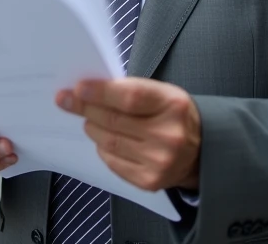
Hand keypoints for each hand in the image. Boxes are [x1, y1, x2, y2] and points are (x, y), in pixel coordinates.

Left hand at [57, 78, 200, 191]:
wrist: (200, 151)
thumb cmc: (173, 115)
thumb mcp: (162, 94)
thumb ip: (129, 91)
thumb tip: (88, 90)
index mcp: (173, 105)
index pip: (130, 97)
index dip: (100, 92)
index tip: (78, 88)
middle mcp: (168, 135)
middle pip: (114, 120)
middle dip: (85, 108)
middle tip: (67, 100)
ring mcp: (159, 161)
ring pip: (109, 142)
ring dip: (92, 128)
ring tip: (90, 120)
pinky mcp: (150, 181)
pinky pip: (113, 162)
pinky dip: (102, 148)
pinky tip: (104, 140)